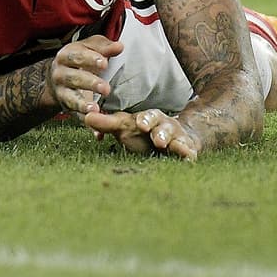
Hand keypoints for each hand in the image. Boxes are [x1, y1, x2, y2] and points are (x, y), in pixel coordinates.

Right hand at [48, 35, 122, 117]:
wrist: (58, 77)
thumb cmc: (79, 58)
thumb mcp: (89, 48)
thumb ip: (103, 47)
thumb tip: (119, 47)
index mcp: (66, 56)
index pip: (77, 56)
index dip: (90, 60)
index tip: (104, 64)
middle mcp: (60, 74)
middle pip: (73, 78)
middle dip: (89, 83)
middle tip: (105, 88)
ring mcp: (62, 92)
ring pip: (71, 98)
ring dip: (83, 105)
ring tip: (95, 109)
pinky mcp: (67, 107)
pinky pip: (76, 115)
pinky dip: (85, 121)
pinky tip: (96, 127)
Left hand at [83, 108, 201, 160]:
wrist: (173, 139)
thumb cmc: (143, 133)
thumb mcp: (125, 127)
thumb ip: (106, 123)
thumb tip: (86, 116)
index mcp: (149, 118)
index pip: (147, 117)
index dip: (145, 120)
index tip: (140, 124)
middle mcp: (165, 126)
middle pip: (164, 126)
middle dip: (161, 131)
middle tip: (158, 139)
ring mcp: (178, 139)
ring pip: (178, 140)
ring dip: (177, 143)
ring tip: (176, 148)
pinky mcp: (187, 152)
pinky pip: (190, 153)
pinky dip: (189, 156)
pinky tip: (190, 160)